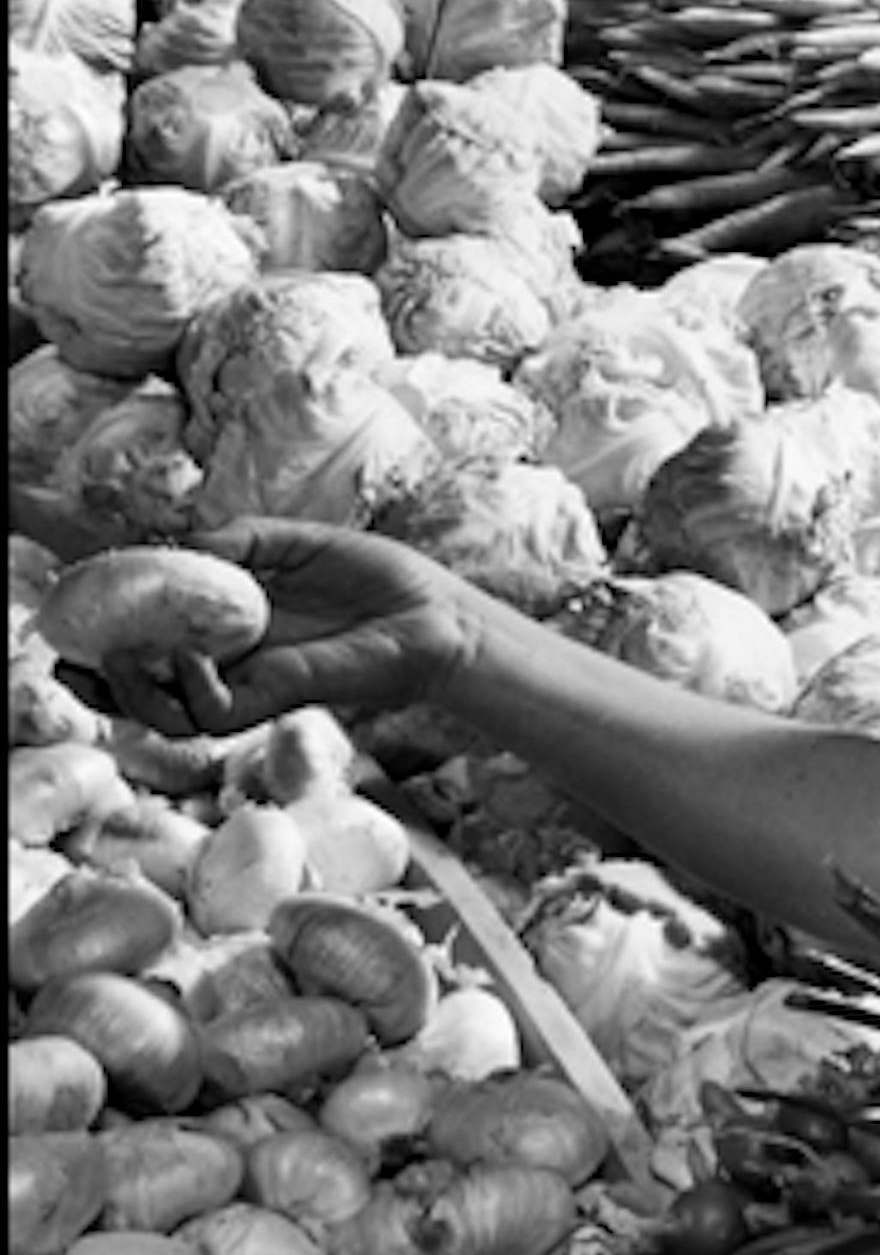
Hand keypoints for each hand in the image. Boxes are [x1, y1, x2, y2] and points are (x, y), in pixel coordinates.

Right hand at [58, 518, 474, 739]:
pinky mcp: (276, 700)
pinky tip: (191, 654)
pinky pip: (212, 712)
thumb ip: (237, 541)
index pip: (154, 639)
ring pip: (167, 712)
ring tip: (119, 657)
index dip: (108, 636)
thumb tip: (179, 545)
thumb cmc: (378, 578)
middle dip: (99, 682)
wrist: (435, 615)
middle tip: (69, 663)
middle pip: (146, 688)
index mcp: (231, 622)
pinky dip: (190, 686)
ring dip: (132, 689)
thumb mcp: (297, 543)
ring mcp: (251, 685)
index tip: (70, 622)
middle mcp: (232, 661)